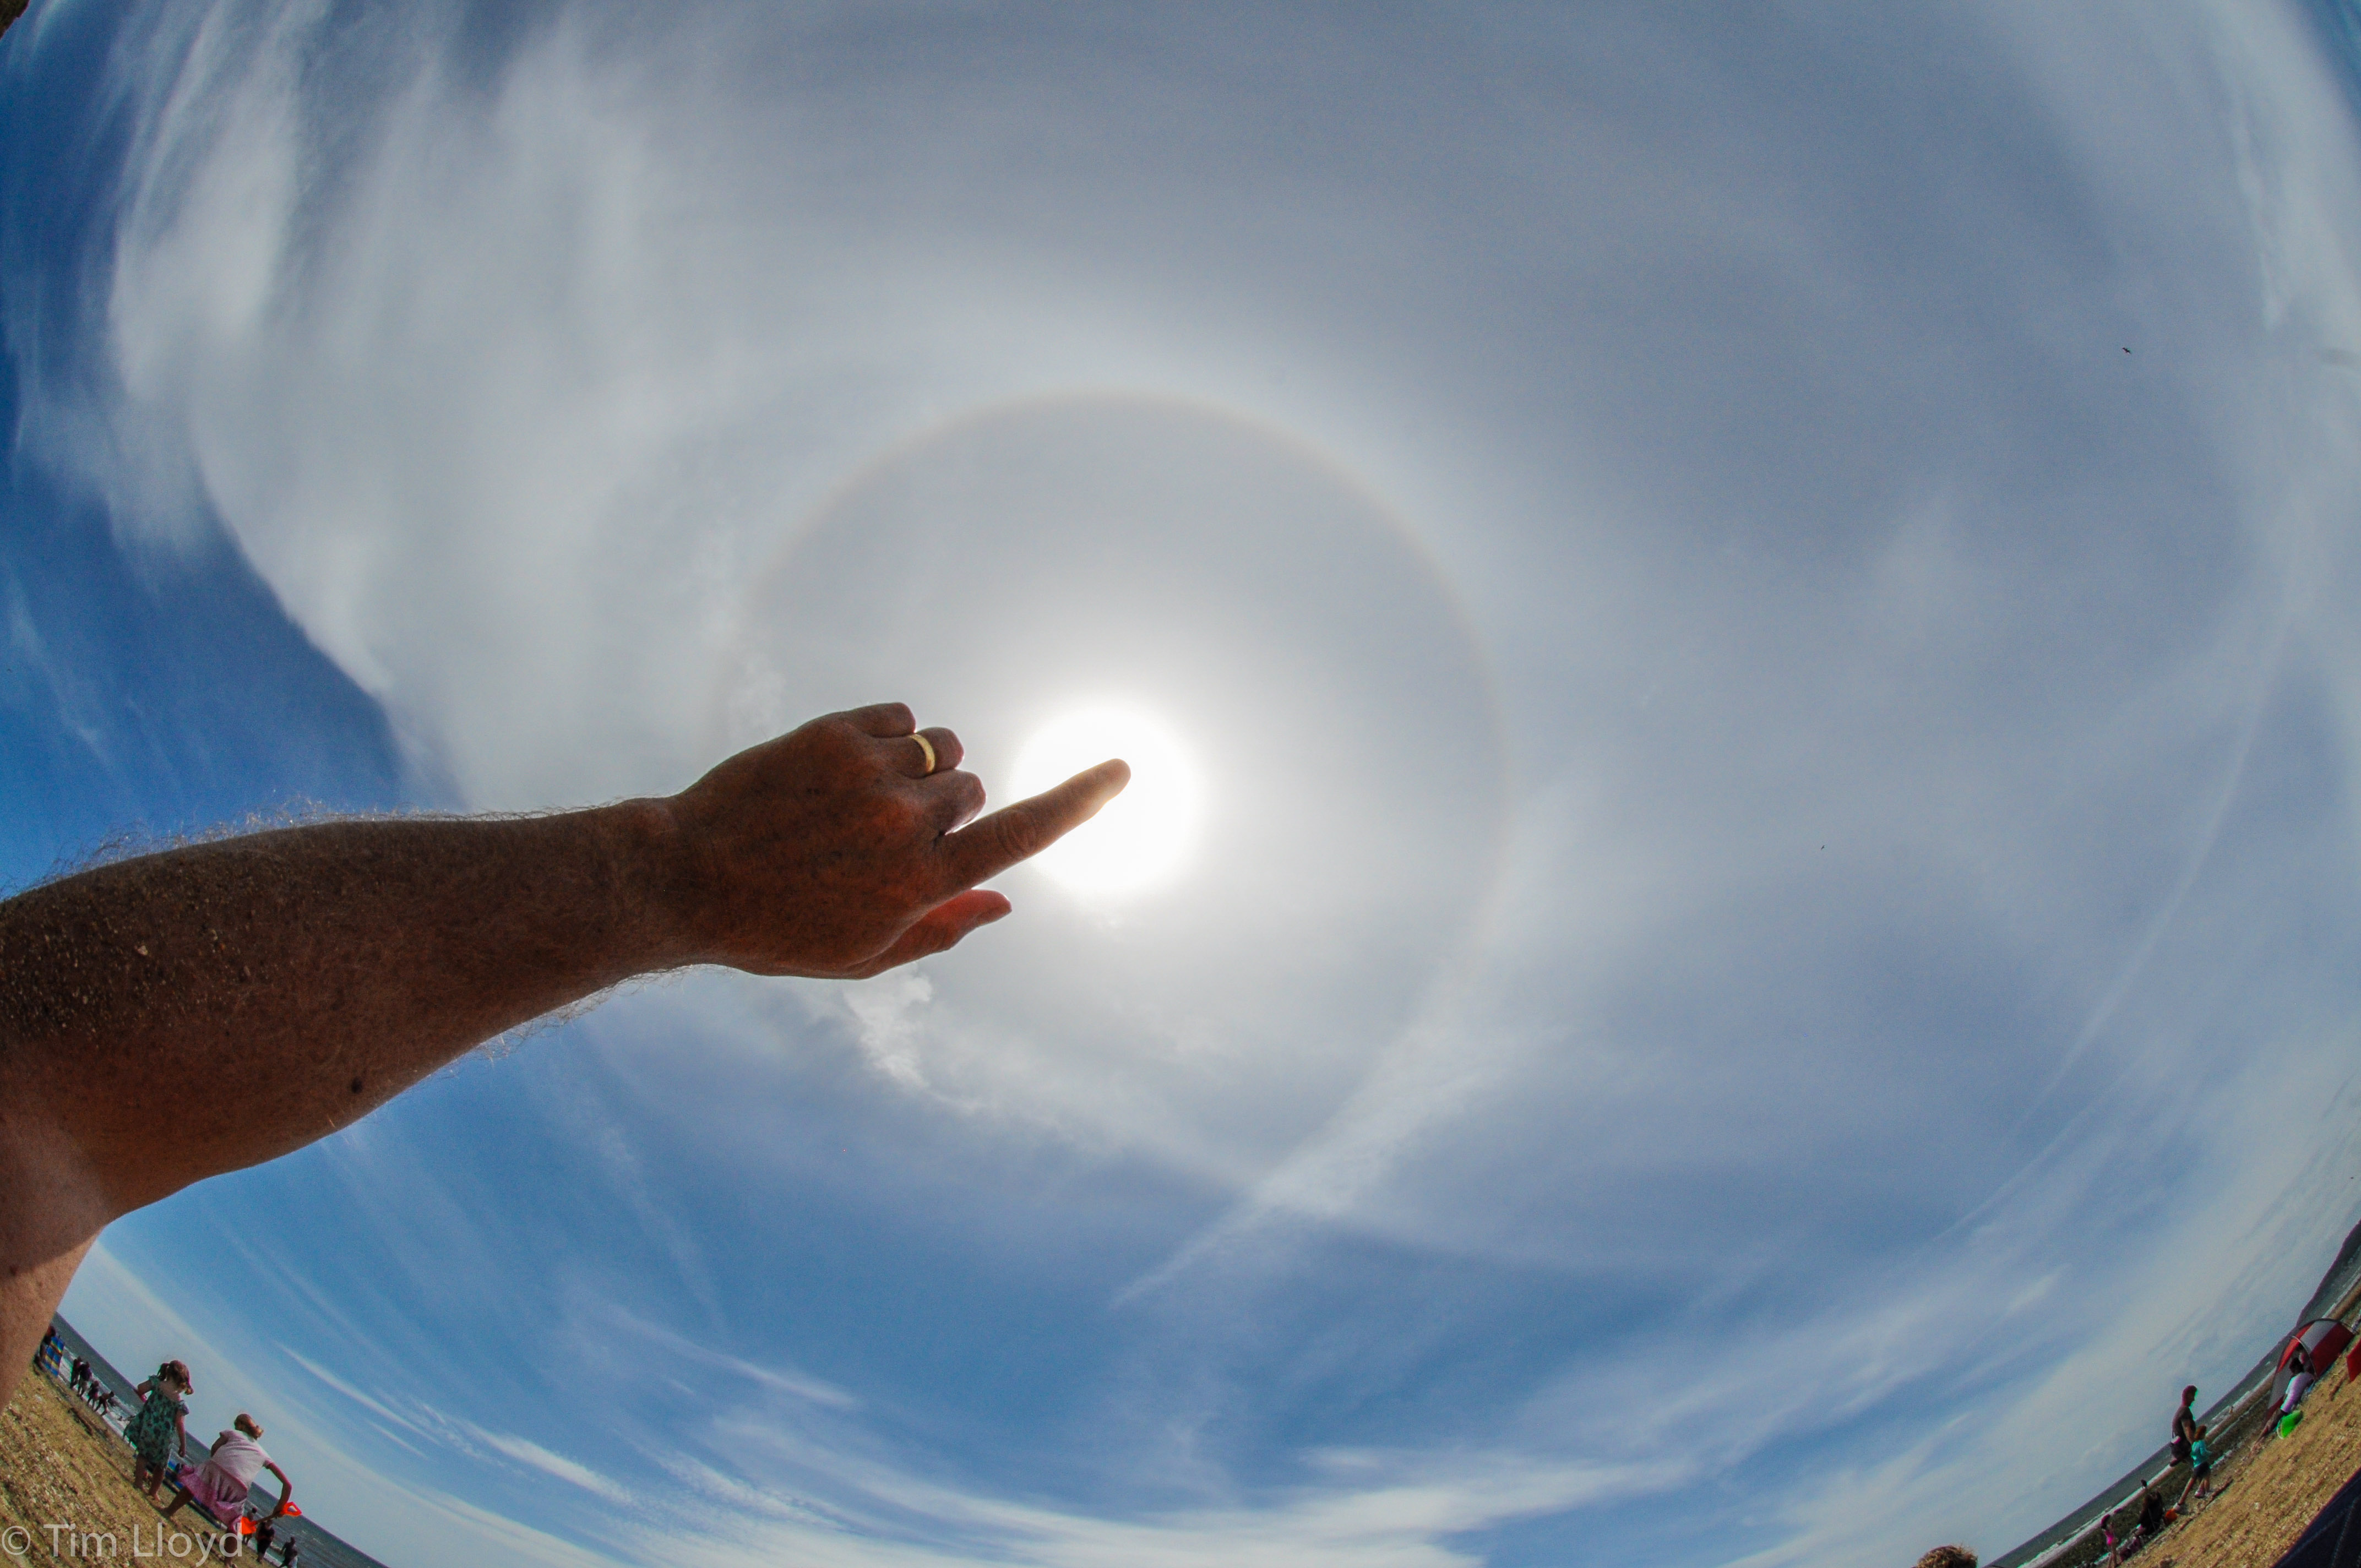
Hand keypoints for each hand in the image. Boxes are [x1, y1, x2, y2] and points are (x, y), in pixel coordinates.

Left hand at [656, 703, 1128, 978]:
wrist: (684, 879)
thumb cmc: (776, 930)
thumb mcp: (863, 953)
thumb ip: (942, 928)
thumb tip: (1005, 902)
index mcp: (920, 885)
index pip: (1022, 836)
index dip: (1078, 802)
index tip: (1119, 770)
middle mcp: (905, 825)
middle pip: (971, 789)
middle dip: (948, 806)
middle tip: (885, 833)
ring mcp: (870, 775)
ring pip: (941, 749)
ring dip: (920, 769)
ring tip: (859, 799)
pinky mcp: (834, 735)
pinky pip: (900, 718)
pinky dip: (887, 737)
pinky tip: (840, 770)